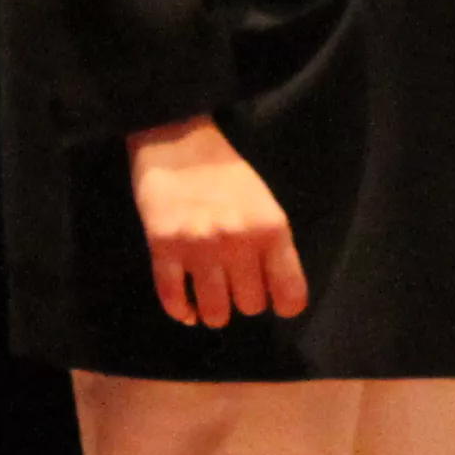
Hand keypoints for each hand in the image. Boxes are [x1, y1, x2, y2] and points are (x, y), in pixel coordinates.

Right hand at [127, 117, 306, 330]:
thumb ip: (273, 246)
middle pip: (250, 306)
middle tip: (236, 287)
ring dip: (214, 312)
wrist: (177, 141)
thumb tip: (277, 294)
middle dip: (244, 301)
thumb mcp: (264, 203)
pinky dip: (181, 311)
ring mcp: (199, 247)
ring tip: (212, 301)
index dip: (285, 305)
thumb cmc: (226, 173)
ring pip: (214, 312)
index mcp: (270, 228)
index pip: (290, 294)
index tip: (277, 303)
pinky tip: (187, 309)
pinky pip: (173, 299)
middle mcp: (238, 241)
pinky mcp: (164, 248)